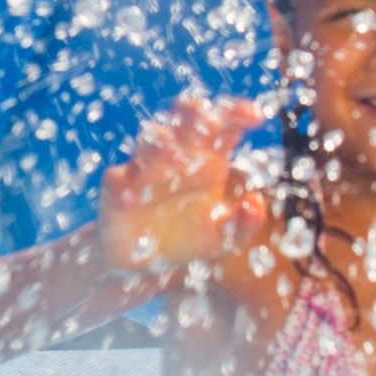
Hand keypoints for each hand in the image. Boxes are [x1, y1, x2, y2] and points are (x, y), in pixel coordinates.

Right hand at [96, 96, 271, 273]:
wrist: (147, 264)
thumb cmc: (190, 241)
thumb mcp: (224, 239)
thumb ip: (243, 224)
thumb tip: (255, 202)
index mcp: (210, 157)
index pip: (224, 122)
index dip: (238, 112)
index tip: (258, 117)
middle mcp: (178, 152)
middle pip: (184, 113)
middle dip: (196, 110)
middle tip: (212, 123)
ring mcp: (146, 165)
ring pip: (151, 137)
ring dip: (163, 144)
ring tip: (178, 161)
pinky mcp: (117, 187)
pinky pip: (117, 177)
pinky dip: (124, 184)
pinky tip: (134, 198)